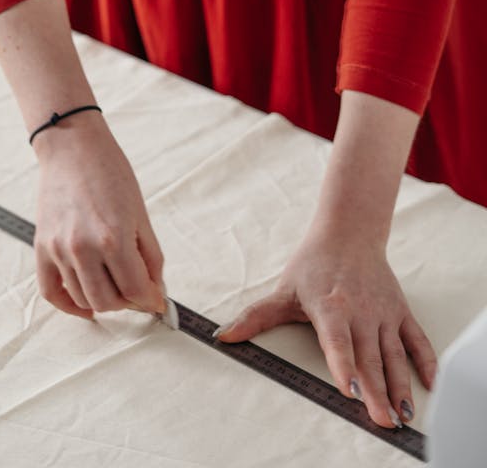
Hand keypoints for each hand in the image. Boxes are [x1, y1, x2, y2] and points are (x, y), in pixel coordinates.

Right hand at [33, 113, 165, 319]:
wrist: (72, 146)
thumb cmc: (109, 172)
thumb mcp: (140, 213)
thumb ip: (150, 257)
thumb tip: (155, 289)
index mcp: (114, 238)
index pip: (136, 290)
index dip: (150, 299)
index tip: (155, 299)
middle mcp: (83, 248)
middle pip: (109, 302)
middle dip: (128, 301)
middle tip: (135, 289)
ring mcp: (59, 249)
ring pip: (83, 299)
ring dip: (103, 301)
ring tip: (113, 285)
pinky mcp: (41, 247)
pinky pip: (51, 291)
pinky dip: (68, 305)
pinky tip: (85, 304)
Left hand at [214, 229, 436, 429]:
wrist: (348, 232)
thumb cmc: (314, 263)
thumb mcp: (284, 290)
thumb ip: (256, 317)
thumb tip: (223, 336)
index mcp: (331, 307)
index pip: (338, 341)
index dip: (345, 366)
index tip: (352, 390)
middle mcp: (361, 311)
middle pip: (369, 357)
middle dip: (377, 391)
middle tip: (384, 421)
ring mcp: (383, 313)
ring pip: (394, 354)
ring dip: (400, 384)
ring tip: (404, 413)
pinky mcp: (400, 312)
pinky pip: (417, 340)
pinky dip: (426, 362)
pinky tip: (429, 385)